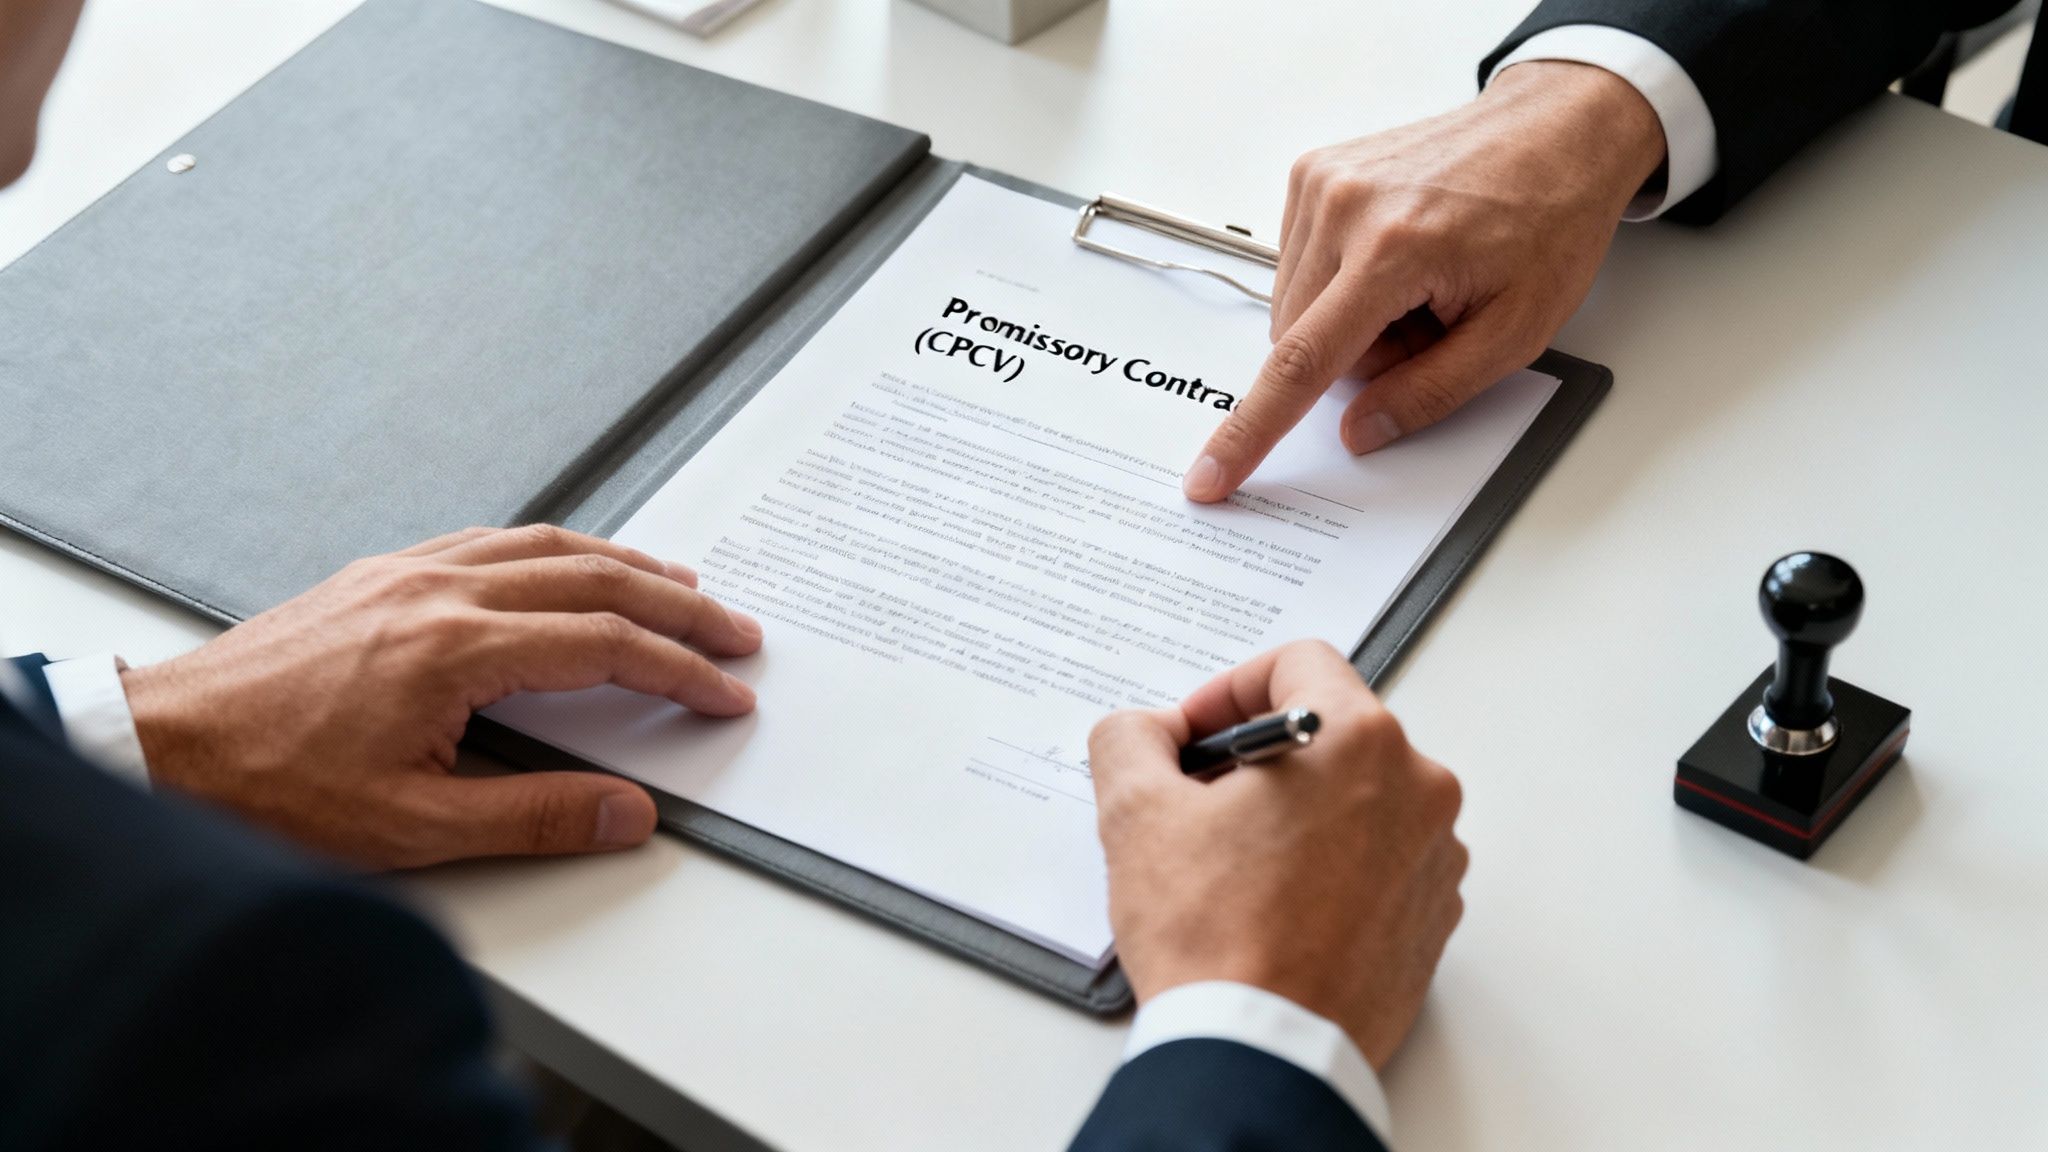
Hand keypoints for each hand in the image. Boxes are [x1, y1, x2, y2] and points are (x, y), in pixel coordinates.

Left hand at [120, 525, 762, 868]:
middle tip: (735, 631)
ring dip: (625, 564)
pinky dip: (556, 549)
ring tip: (678, 585)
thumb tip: (627, 811)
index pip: (603, 644)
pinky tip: (570, 565)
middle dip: (678, 606)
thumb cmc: (273, 789)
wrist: (167, 748)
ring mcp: (408, 575)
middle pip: (593, 579)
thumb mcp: (412, 829)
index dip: (679, 669)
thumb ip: (534, 817)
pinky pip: (491, 541)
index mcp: (455, 649)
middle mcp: (438, 593)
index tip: (725, 691)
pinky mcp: (381, 576)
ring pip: (545, 545)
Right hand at [1088, 640, 1465, 1068]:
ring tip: (1234, 863)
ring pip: (1358, 796)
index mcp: (1356, 739)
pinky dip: (1331, 864)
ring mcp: (1434, 855)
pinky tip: (1274, 904)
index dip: (1227, 690)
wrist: (1262, 1052)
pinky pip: (1380, 859)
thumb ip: (1131, 738)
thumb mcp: (1136, 812)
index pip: (1296, 663)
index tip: (1193, 736)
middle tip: (1200, 800)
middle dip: (1260, 756)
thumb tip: (1144, 732)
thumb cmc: (1215, 938)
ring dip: (1298, 810)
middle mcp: (1417, 787)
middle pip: (1331, 730)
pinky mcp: (1433, 915)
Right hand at [1183, 61, 1667, 501]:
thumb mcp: (1515, 331)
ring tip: (1417, 283)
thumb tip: (1360, 431)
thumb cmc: (1547, 219)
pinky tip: (1394, 256)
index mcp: (1394, 249)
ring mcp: (1321, 182)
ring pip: (1294, 308)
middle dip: (1358, 356)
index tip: (1210, 474)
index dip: (1251, 432)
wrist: (1556, 131)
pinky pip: (1298, 264)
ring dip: (1348, 318)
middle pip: (1299, 340)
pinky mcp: (1313, 172)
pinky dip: (1341, 279)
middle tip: (1429, 324)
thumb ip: (1431, 392)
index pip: (1301, 363)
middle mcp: (1343, 207)